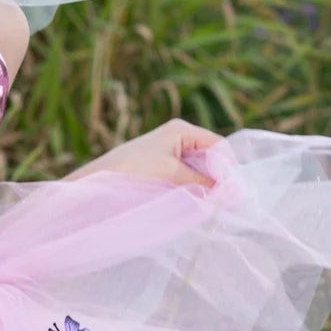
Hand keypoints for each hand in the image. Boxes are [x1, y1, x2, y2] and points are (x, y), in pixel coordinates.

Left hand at [82, 117, 225, 187]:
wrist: (99, 178)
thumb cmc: (134, 169)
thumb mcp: (171, 174)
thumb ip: (200, 181)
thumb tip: (224, 192)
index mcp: (182, 129)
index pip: (218, 144)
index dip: (227, 165)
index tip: (231, 189)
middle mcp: (179, 135)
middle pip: (210, 155)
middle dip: (217, 174)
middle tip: (223, 198)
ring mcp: (170, 149)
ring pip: (199, 166)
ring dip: (205, 182)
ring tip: (211, 200)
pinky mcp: (163, 163)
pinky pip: (187, 173)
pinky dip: (193, 184)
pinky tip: (195, 197)